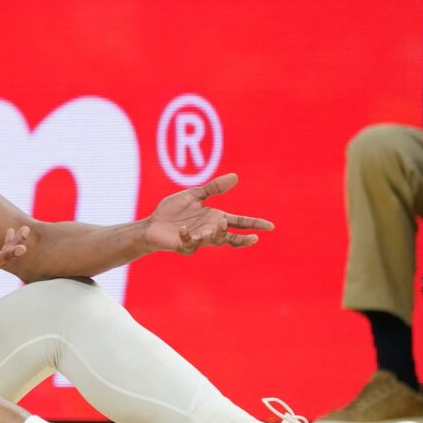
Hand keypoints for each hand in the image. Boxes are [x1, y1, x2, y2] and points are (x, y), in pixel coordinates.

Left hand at [143, 173, 273, 254]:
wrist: (152, 224)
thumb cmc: (174, 211)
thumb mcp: (194, 196)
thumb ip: (213, 188)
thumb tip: (235, 177)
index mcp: (215, 219)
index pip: (239, 222)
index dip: (254, 224)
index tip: (271, 226)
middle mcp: (209, 231)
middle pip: (231, 238)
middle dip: (243, 239)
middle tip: (254, 238)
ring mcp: (198, 240)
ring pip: (214, 241)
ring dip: (219, 233)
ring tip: (221, 223)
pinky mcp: (183, 246)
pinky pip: (189, 243)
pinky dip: (188, 236)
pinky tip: (185, 229)